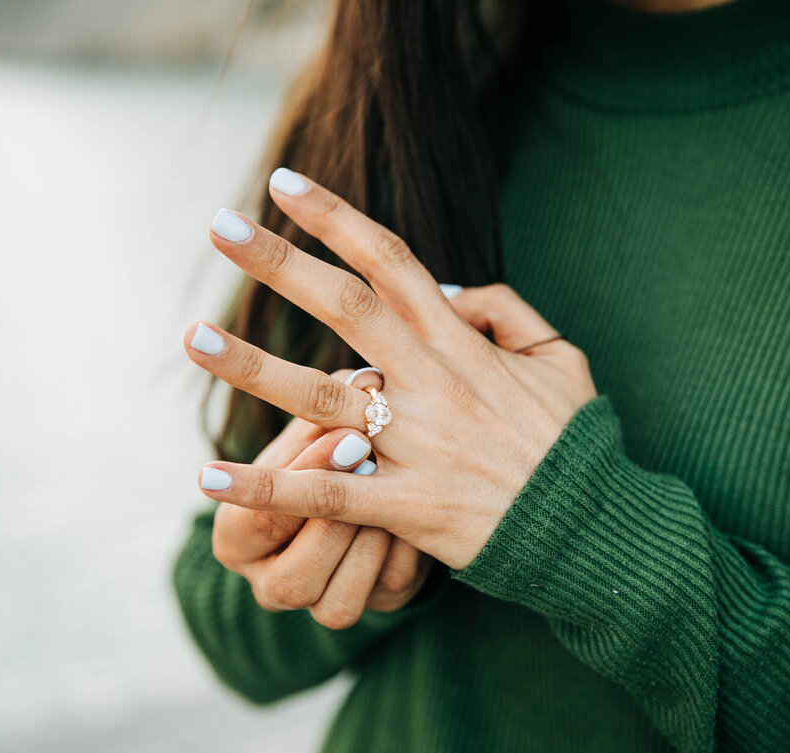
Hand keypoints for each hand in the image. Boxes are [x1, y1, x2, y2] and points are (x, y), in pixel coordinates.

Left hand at [188, 170, 596, 569]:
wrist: (595, 529)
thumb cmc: (574, 443)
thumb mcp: (561, 359)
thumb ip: (507, 312)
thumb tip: (453, 292)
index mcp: (462, 344)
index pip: (391, 261)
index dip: (336, 217)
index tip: (283, 185)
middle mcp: (432, 382)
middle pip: (345, 306)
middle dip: (280, 261)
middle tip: (220, 226)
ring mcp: (416, 443)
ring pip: (320, 395)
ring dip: (252, 365)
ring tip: (194, 337)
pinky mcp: (406, 506)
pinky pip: (324, 493)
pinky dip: (264, 488)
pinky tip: (206, 478)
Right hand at [205, 377, 432, 628]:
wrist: (369, 488)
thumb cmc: (327, 448)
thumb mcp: (313, 432)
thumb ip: (320, 412)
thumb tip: (355, 383)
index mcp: (235, 536)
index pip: (257, 521)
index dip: (306, 477)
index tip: (346, 436)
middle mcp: (266, 582)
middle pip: (294, 578)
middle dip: (335, 530)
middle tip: (374, 475)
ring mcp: (315, 603)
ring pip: (337, 605)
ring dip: (369, 547)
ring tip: (397, 501)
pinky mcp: (368, 605)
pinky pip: (387, 594)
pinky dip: (403, 558)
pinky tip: (420, 523)